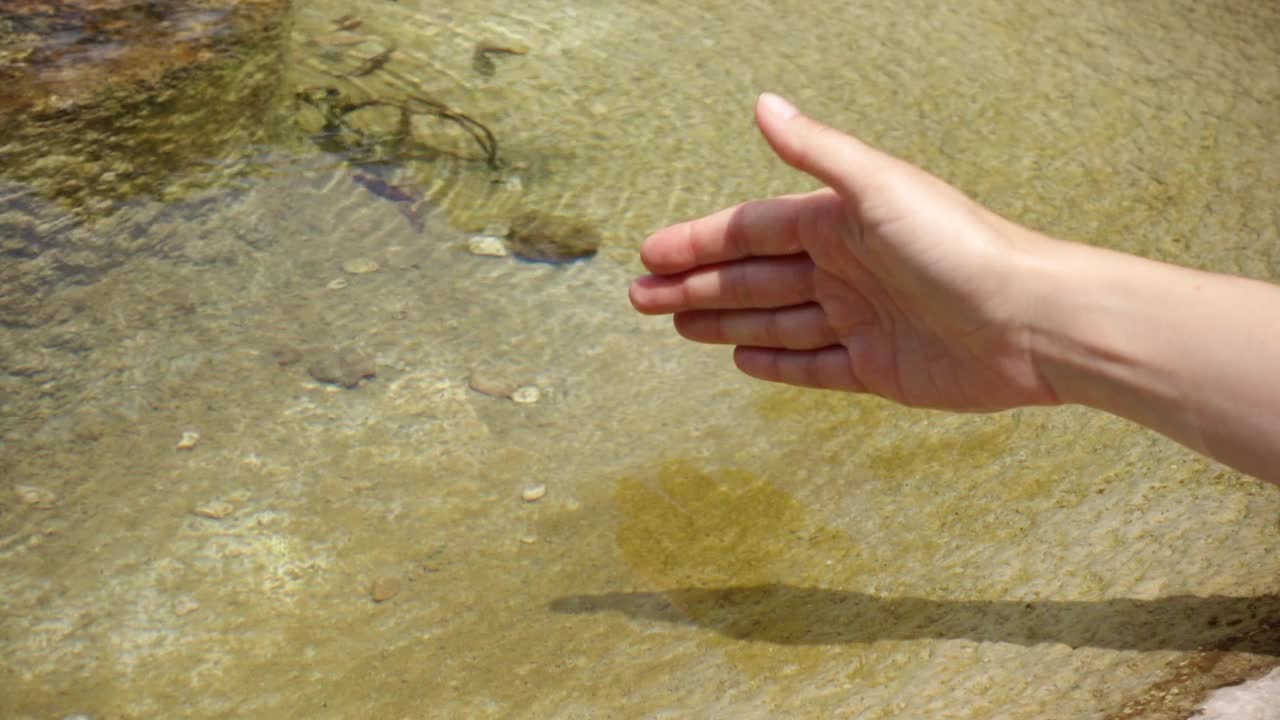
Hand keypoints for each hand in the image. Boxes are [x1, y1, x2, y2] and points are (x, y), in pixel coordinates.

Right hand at [629, 93, 1059, 410]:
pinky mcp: (878, 368)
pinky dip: (776, 363)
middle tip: (641, 300)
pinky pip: (813, 366)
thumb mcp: (879, 188)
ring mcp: (860, 320)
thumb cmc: (960, 246)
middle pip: (754, 279)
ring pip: (776, 321)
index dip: (700, 242)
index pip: (752, 231)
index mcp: (840, 223)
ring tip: (677, 325)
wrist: (1032, 322)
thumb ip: (816, 152)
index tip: (651, 255)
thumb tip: (762, 103)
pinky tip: (740, 360)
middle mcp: (846, 268)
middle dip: (696, 286)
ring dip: (725, 322)